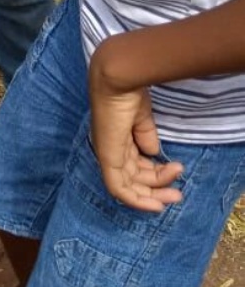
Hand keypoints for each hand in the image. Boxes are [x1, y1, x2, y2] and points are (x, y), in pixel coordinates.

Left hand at [88, 43, 183, 212]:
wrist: (119, 81)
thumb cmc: (130, 94)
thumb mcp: (142, 118)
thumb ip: (146, 136)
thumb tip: (153, 153)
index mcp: (118, 140)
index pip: (135, 165)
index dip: (156, 174)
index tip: (177, 173)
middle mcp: (110, 150)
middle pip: (134, 179)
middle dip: (158, 188)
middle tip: (179, 194)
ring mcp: (107, 154)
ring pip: (129, 186)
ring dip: (154, 194)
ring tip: (176, 192)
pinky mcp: (107, 158)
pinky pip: (118, 187)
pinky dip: (136, 199)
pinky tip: (155, 204)